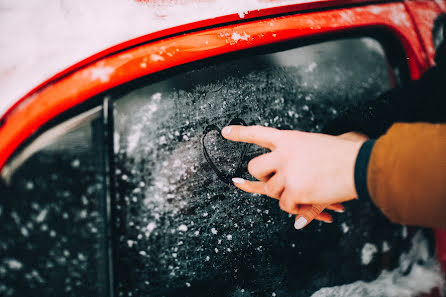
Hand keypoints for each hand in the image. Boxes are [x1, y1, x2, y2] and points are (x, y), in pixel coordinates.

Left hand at [222, 126, 366, 228]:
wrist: (360, 164)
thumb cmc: (344, 153)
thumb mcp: (316, 147)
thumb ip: (298, 166)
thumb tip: (296, 200)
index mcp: (289, 138)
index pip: (258, 133)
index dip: (240, 133)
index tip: (225, 132)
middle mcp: (283, 153)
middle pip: (254, 167)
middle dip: (260, 177)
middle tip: (277, 179)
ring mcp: (287, 172)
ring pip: (269, 190)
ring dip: (284, 194)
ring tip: (305, 189)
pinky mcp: (295, 190)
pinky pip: (284, 205)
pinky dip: (296, 207)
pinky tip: (310, 199)